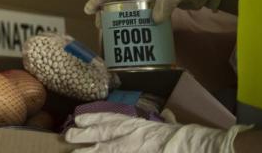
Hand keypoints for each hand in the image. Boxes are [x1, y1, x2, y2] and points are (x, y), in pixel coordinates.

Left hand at [65, 112, 248, 152]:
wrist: (193, 148)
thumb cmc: (186, 139)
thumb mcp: (174, 127)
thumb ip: (167, 120)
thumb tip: (167, 113)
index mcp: (141, 126)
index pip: (113, 119)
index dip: (94, 118)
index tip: (79, 118)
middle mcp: (133, 137)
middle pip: (104, 134)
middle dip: (85, 134)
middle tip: (68, 135)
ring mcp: (134, 149)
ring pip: (107, 150)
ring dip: (90, 151)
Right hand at [84, 0, 223, 22]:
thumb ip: (164, 6)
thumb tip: (154, 20)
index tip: (89, 10)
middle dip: (105, 9)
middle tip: (99, 25)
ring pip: (125, 2)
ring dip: (117, 13)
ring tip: (110, 27)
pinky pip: (136, 6)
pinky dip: (130, 15)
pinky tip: (128, 25)